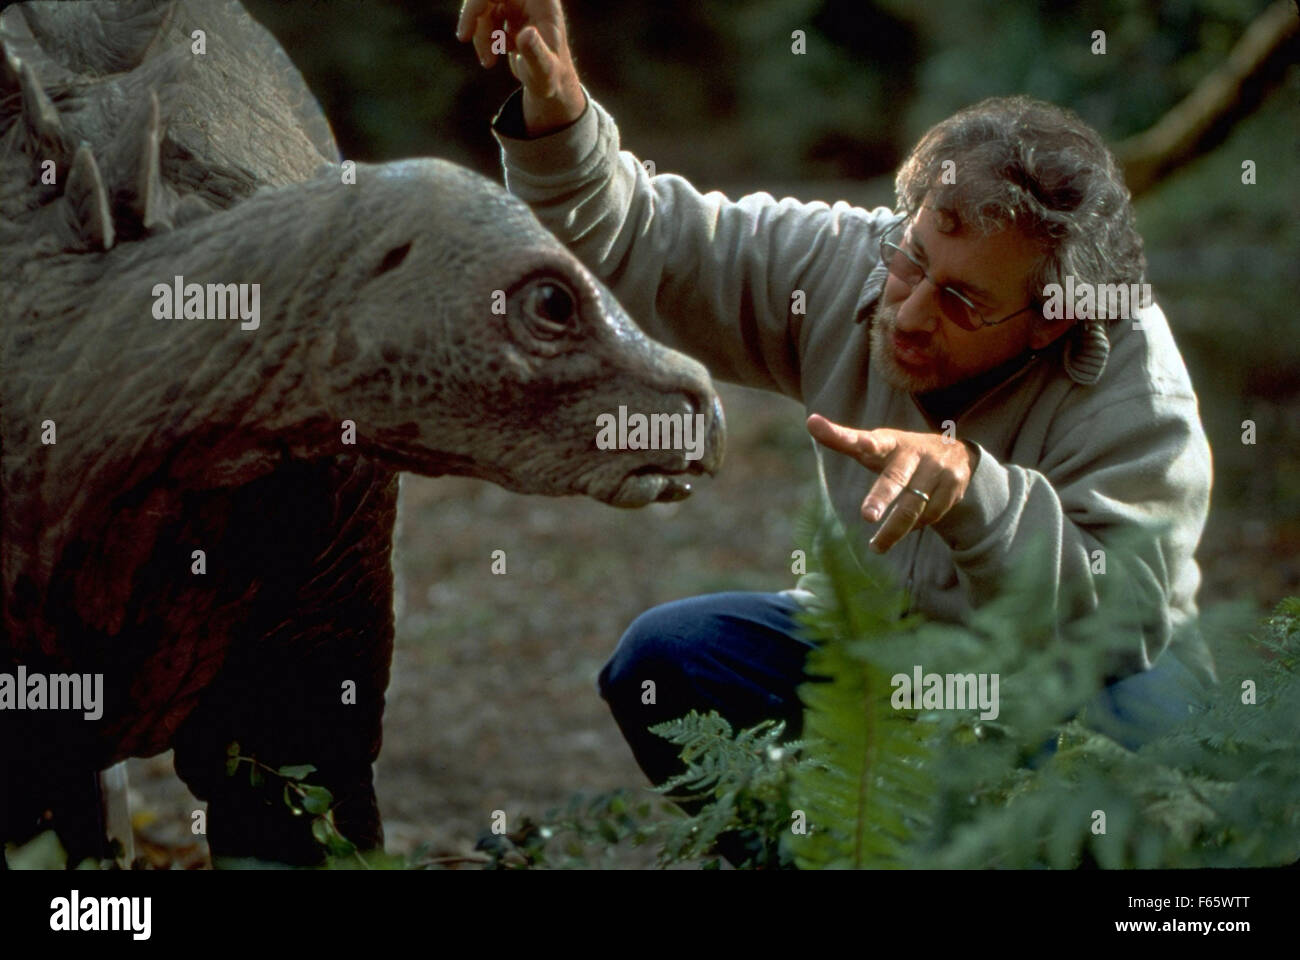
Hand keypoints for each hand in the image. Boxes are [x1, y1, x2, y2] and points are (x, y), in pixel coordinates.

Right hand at [456, 0, 585, 135]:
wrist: (553, 83)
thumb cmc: (551, 77)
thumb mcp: (543, 70)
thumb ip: (535, 53)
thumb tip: (526, 34)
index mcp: (542, 1)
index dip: (478, 3)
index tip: (466, 31)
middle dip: (474, 16)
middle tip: (463, 37)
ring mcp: (520, 3)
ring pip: (485, 7)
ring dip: (480, 34)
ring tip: (489, 62)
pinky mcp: (512, 12)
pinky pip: (486, 16)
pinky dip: (483, 37)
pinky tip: (494, 55)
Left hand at [807, 414, 976, 552]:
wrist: (958, 453)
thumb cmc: (901, 453)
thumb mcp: (876, 444)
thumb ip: (843, 438)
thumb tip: (810, 421)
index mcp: (891, 442)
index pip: (872, 441)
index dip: (857, 440)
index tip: (847, 438)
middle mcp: (915, 453)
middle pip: (895, 479)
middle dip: (881, 498)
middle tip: (867, 516)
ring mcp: (937, 469)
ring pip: (913, 507)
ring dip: (894, 531)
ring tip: (875, 548)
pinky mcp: (954, 486)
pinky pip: (931, 515)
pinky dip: (917, 525)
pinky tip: (909, 528)